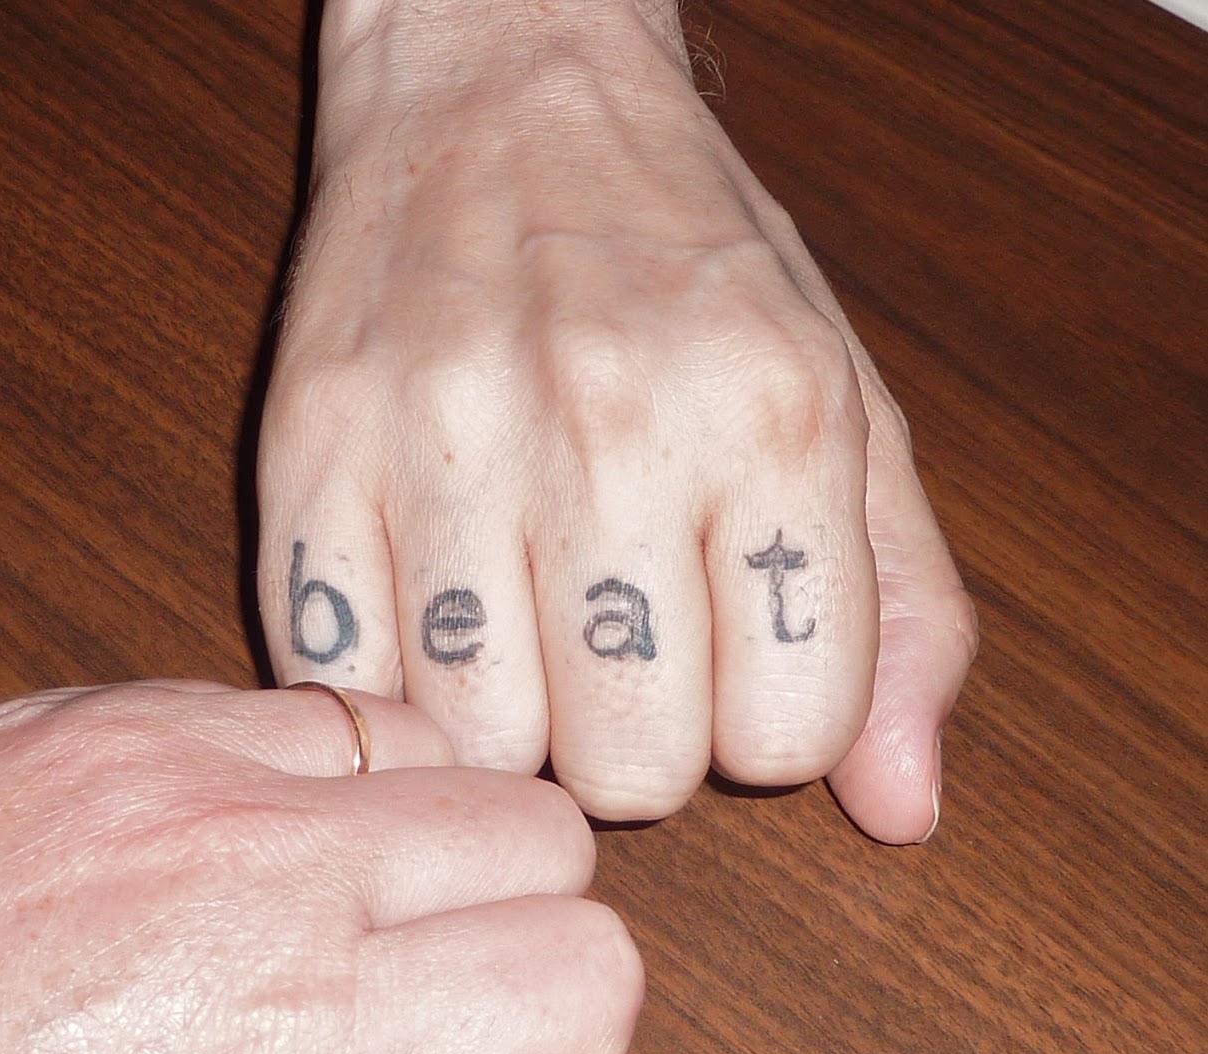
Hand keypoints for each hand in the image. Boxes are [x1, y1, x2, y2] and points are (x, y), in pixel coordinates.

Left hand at [0, 682, 639, 1053]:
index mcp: (289, 1033)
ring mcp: (166, 765)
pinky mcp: (89, 719)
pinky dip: (314, 787)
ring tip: (307, 952)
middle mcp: (250, 862)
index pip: (589, 981)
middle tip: (383, 1039)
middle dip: (511, 948)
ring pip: (441, 750)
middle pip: (546, 839)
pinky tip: (222, 880)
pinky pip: (301, 703)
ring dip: (421, 854)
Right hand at [257, 0, 976, 837]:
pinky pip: (348, 686)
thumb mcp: (852, 412)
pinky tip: (431, 623)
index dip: (765, 728)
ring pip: (485, 746)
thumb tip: (903, 811)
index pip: (791, 738)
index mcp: (774, 419)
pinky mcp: (306, 454)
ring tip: (523, 633)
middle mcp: (611, 425)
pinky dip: (394, 691)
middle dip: (638, 745)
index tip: (730, 661)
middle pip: (633, 771)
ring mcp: (442, 439)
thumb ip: (902, 617)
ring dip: (515, 723)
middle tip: (618, 655)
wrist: (500, 85)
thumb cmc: (688, 267)